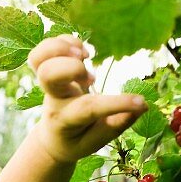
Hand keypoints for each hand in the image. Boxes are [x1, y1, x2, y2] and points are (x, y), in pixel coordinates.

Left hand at [28, 34, 147, 162]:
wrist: (53, 137)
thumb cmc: (80, 138)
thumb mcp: (99, 140)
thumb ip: (118, 123)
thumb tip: (142, 107)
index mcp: (65, 120)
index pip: (88, 108)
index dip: (117, 104)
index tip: (141, 103)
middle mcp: (53, 99)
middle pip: (47, 75)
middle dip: (72, 67)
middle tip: (91, 78)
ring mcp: (47, 82)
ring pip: (38, 58)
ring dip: (63, 49)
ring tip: (85, 56)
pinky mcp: (47, 68)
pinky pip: (46, 47)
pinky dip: (65, 41)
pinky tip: (82, 53)